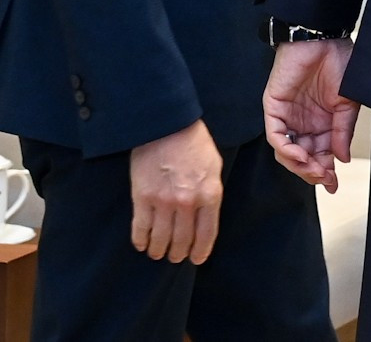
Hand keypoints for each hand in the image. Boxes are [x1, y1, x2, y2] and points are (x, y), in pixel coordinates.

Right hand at [129, 120, 222, 263]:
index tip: (196, 259)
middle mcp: (187, 202)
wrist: (167, 126)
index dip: (201, 251)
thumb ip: (210, 193)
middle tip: (175, 257)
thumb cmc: (194, 144)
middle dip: (179, 254)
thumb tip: (205, 216)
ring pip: (160, 239)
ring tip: (158, 253)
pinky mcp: (142, 198)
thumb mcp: (214, 167)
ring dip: (159, 250)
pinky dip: (140, 241)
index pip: (207, 234)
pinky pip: (140, 229)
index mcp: (210, 194)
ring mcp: (163, 202)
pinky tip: (142, 244)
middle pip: (183, 241)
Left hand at [264, 38, 358, 192]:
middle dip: (313, 172)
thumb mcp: (348, 103)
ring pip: (286, 153)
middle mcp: (304, 124)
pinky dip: (287, 150)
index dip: (326, 171)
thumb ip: (343, 132)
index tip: (333, 185)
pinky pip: (276, 137)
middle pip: (303, 159)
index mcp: (323, 123)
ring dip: (299, 165)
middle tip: (325, 178)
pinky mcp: (274, 109)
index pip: (321, 155)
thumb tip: (343, 159)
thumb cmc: (339, 63)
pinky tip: (300, 155)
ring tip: (313, 168)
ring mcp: (288, 118)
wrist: (323, 40)